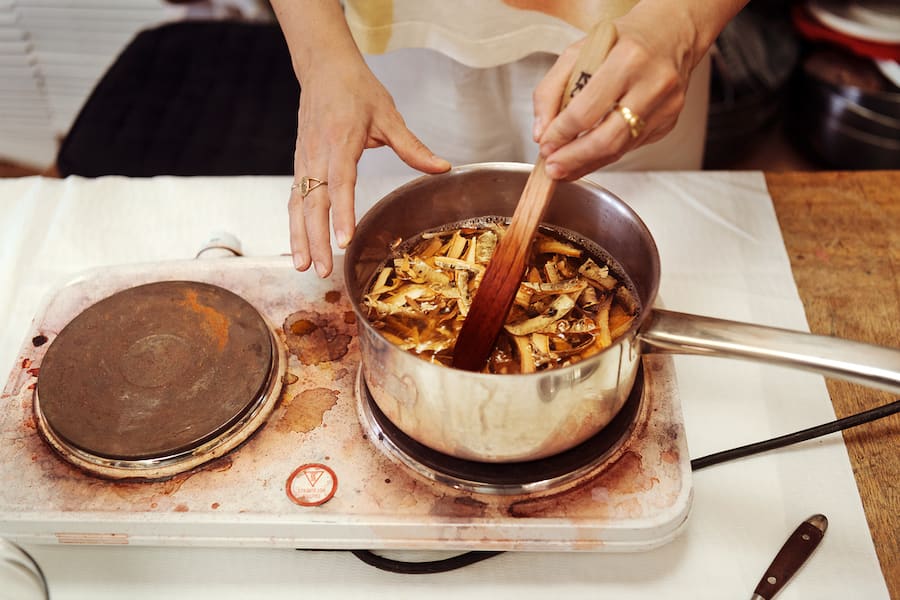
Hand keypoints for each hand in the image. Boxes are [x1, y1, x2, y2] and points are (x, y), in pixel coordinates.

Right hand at [289, 58, 449, 276]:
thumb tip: (443, 167)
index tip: (343, 240)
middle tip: (323, 269)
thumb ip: (412, 147)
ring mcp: (304, 160)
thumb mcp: (388, 114)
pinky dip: (294, 225)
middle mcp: (317, 153)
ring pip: (298, 205)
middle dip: (316, 239)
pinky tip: (299, 248)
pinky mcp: (300, 164)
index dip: (341, 214)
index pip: (340, 183)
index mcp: (340, 141)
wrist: (323, 67)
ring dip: (300, 238)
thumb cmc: (356, 89)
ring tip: (305, 268)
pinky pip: (294, 199)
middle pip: (313, 203)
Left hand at [531, 4, 706, 179]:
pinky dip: (604, 155)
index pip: (586, 111)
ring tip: (564, 168)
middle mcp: (653, 84)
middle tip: (552, 167)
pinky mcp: (668, 123)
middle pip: (607, 139)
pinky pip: (630, 147)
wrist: (670, 34)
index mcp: (628, 59)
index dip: (561, 134)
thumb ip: (551, 90)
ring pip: (619, 149)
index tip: (545, 144)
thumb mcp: (577, 52)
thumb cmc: (622, 41)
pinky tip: (587, 156)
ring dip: (586, 163)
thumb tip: (541, 132)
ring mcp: (665, 107)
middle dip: (573, 159)